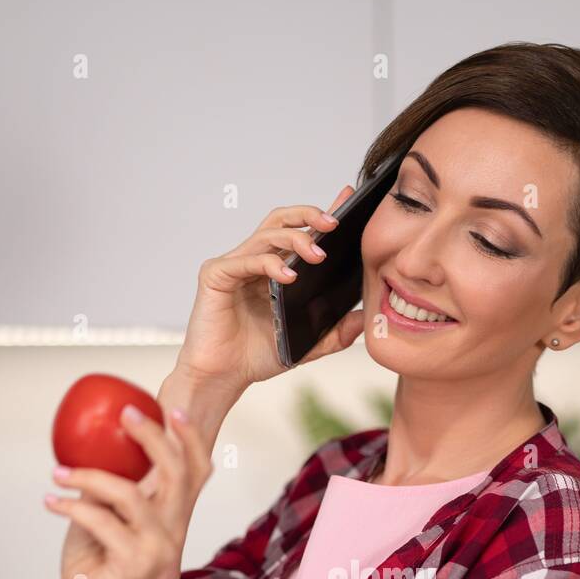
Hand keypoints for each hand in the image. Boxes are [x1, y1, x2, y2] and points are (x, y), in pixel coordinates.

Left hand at [44, 405, 212, 578]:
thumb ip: (108, 491)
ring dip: (89, 476)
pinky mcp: (135, 565)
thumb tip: (91, 450)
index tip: (169, 409)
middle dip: (151, 437)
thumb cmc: (97, 571)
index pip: (196, 473)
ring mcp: (158, 549)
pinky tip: (51, 502)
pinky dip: (71, 506)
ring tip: (59, 473)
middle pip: (176, 474)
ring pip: (131, 494)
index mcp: (171, 519)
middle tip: (123, 416)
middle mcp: (172, 532)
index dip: (191, 438)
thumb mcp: (103, 521)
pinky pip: (101, 520)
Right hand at [174, 185, 364, 390]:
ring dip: (295, 240)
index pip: (299, 232)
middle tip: (334, 224)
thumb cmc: (255, 357)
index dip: (319, 215)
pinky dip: (269, 264)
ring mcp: (233, 265)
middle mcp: (253, 260)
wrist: (221, 378)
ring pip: (266, 235)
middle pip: (281, 221)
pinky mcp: (215, 275)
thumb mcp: (305, 345)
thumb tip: (364, 320)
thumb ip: (334, 334)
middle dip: (308, 216)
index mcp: (273, 270)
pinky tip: (288, 276)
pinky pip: (245, 260)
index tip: (346, 200)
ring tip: (318, 254)